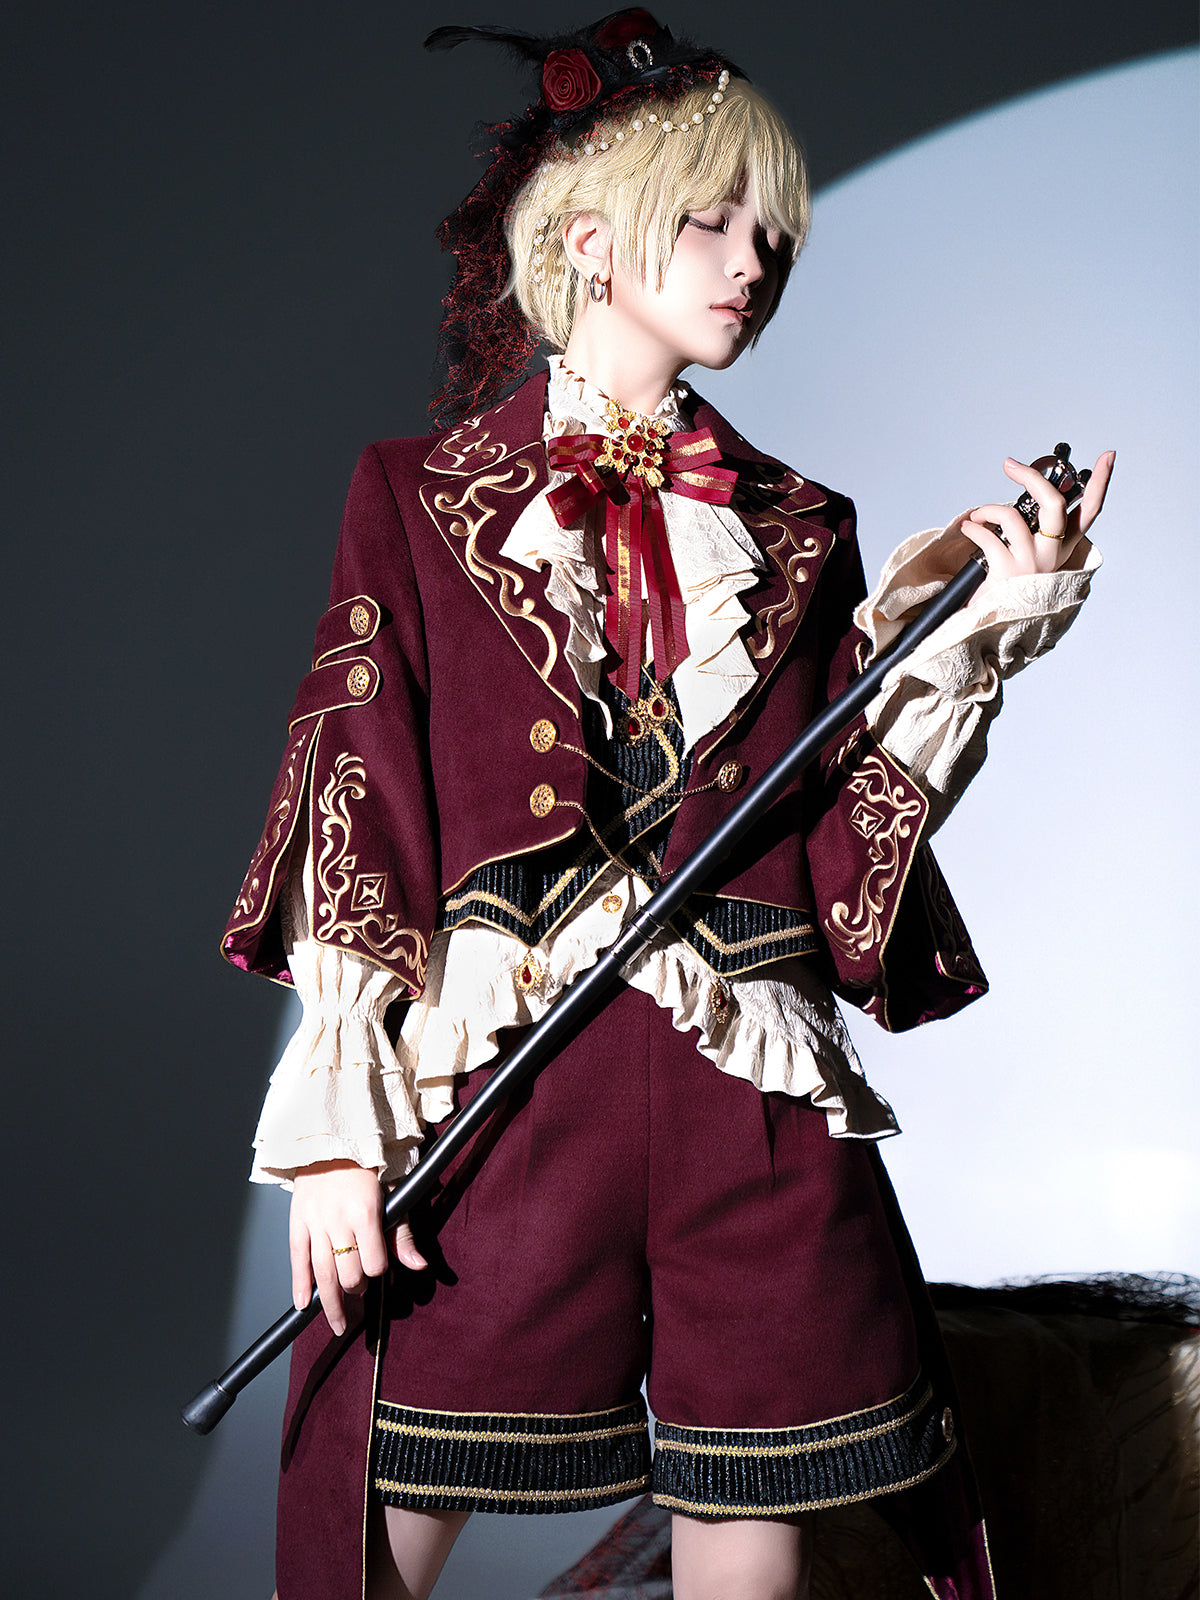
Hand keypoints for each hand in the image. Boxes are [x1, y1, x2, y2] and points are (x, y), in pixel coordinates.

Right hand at [289, 1159, 427, 1335]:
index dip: (377, 1271)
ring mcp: (315, 1223)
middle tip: (359, 1290)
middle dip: (355, 1288)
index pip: (374, 1262)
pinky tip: (304, 1305)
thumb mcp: (391, 1195)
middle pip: (348, 1272)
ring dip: (330, 1303)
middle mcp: (338, 1220)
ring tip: (338, 1322)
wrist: (330, 1142)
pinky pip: (297, 1259)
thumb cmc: (365, 1169)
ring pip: (322, 1273)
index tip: (377, 1269)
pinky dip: (299, 1285)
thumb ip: (402, 1234)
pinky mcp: (296, 1222)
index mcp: (365, 1213)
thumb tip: (419, 1266)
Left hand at [963, 450, 1114, 593]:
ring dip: (988, 509)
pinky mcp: (1007, 570)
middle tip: (1011, 465)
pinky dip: (973, 527)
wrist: (992, 622)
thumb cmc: (1010, 584)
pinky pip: (987, 536)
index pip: (1090, 511)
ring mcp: (1031, 562)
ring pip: (1013, 517)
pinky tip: (969, 528)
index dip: (1101, 483)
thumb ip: (1035, 529)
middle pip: (1055, 504)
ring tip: (977, 515)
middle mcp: (1052, 555)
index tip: (1108, 456)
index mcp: (1063, 548)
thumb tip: (1024, 495)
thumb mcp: (1032, 556)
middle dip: (1031, 478)